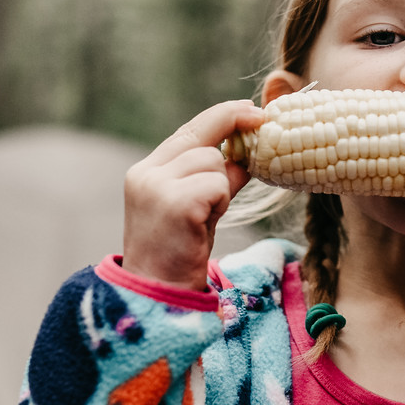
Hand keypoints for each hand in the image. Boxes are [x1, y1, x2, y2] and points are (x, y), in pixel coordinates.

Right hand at [122, 100, 264, 290]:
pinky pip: (217, 184)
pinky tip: (204, 223)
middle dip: (233, 130)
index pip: (190, 129)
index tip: (253, 111)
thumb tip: (248, 153)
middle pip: (202, 133)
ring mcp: (157, 186)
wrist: (159, 293)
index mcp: (146, 170)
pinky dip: (221, 201)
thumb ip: (217, 177)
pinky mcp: (176, 203)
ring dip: (222, 187)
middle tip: (258, 130)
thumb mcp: (198, 205)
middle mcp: (146, 173)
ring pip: (214, 160)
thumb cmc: (180, 251)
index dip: (224, 116)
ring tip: (206, 216)